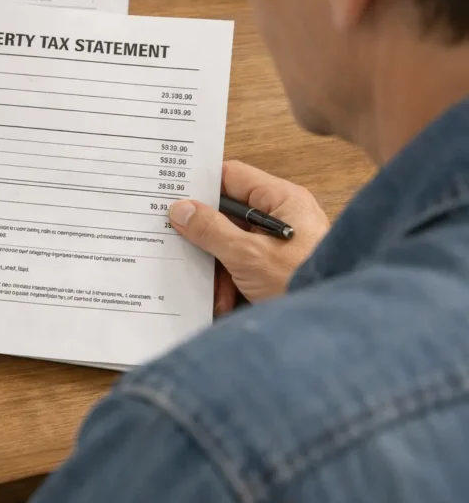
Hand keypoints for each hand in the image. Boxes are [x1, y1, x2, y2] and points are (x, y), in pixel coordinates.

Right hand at [169, 161, 329, 304]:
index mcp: (282, 200)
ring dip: (218, 269)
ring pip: (232, 244)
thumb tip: (181, 209)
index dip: (202, 185)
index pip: (232, 176)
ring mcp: (280, 243)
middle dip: (206, 239)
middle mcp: (282, 216)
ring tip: (216, 294)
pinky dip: (232, 284)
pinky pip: (244, 266)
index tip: (172, 196)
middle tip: (180, 247)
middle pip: (229, 215)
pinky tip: (225, 304)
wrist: (330, 325)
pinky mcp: (277, 267)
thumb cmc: (302, 281)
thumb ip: (211, 230)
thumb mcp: (247, 255)